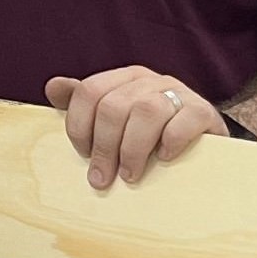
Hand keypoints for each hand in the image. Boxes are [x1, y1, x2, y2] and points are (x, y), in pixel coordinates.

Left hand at [44, 67, 227, 189]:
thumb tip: (53, 87)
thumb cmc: (151, 136)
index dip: (80, 126)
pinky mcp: (203, 111)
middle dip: (105, 147)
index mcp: (124, 79)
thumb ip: (85, 105)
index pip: (89, 91)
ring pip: (147, 111)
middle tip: (103, 178)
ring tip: (131, 176)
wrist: (203, 144)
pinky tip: (164, 159)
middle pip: (115, 106)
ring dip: (133, 150)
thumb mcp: (117, 120)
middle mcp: (150, 80)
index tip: (83, 154)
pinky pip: (183, 121)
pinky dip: (170, 143)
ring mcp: (179, 93)